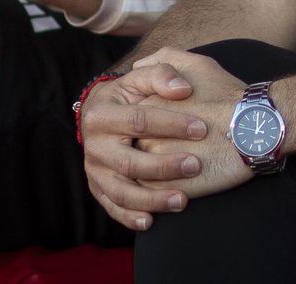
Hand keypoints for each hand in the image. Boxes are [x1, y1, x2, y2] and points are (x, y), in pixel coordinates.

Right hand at [79, 49, 251, 230]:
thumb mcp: (142, 77)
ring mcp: (94, 168)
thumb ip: (162, 74)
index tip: (202, 128)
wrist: (103, 112)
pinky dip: (129, 217)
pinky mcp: (98, 187)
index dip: (172, 124)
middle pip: (130, 161)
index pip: (139, 120)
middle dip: (165, 166)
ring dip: (152, 199)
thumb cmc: (130, 94)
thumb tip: (183, 89)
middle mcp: (93, 144)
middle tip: (196, 165)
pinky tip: (151, 221)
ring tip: (181, 200)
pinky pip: (112, 207)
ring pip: (121, 191)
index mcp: (102, 113)